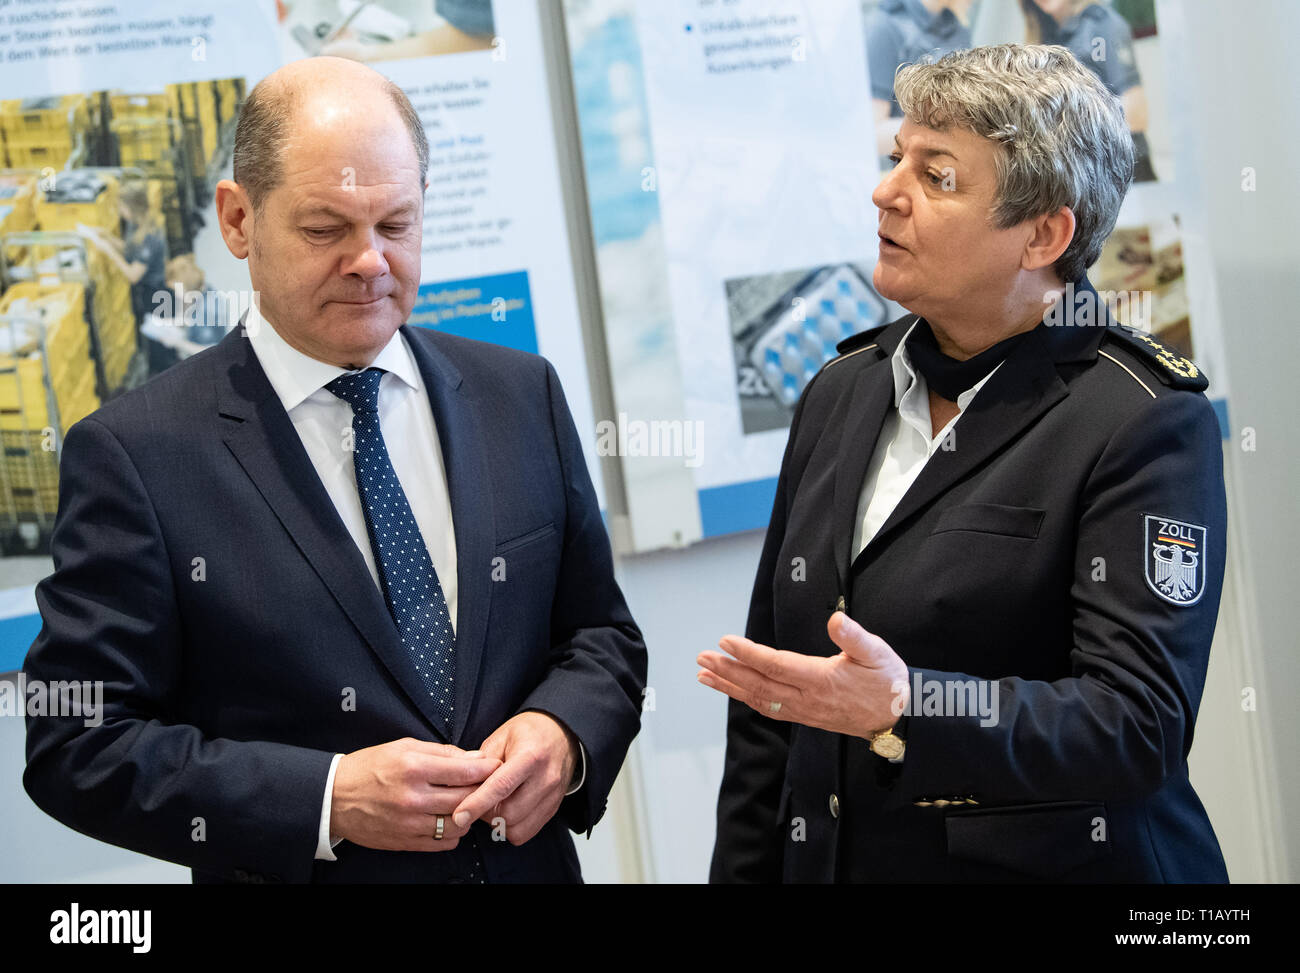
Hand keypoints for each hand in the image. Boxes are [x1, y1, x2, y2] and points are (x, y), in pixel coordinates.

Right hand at [330, 737, 500, 851]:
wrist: (333, 797)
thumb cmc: (370, 767)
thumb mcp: (404, 747)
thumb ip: (442, 753)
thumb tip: (475, 758)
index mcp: (413, 768)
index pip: (464, 771)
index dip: (487, 769)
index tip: (498, 766)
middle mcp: (413, 797)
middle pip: (465, 798)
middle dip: (483, 790)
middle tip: (490, 784)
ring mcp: (409, 823)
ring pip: (458, 823)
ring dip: (470, 814)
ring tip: (470, 803)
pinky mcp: (405, 842)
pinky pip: (443, 843)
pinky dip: (454, 833)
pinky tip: (452, 820)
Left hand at [451, 712, 577, 846]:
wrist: (562, 734)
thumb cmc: (529, 733)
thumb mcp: (501, 736)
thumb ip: (481, 762)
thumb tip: (463, 787)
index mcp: (531, 755)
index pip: (501, 786)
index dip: (477, 803)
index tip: (458, 816)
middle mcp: (545, 778)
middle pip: (509, 813)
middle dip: (486, 813)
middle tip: (478, 800)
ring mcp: (552, 796)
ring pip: (517, 828)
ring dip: (498, 823)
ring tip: (494, 804)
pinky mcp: (553, 809)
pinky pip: (526, 832)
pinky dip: (511, 828)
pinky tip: (507, 811)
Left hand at [696, 612, 909, 738]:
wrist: (899, 719)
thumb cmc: (888, 681)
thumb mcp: (878, 652)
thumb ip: (854, 637)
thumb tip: (836, 619)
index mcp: (822, 680)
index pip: (777, 666)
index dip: (749, 654)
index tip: (726, 641)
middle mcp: (808, 700)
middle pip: (759, 685)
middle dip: (727, 671)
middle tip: (702, 657)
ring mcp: (804, 712)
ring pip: (759, 700)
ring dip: (729, 686)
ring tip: (703, 674)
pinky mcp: (804, 717)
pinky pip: (768, 708)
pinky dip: (745, 698)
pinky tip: (731, 690)